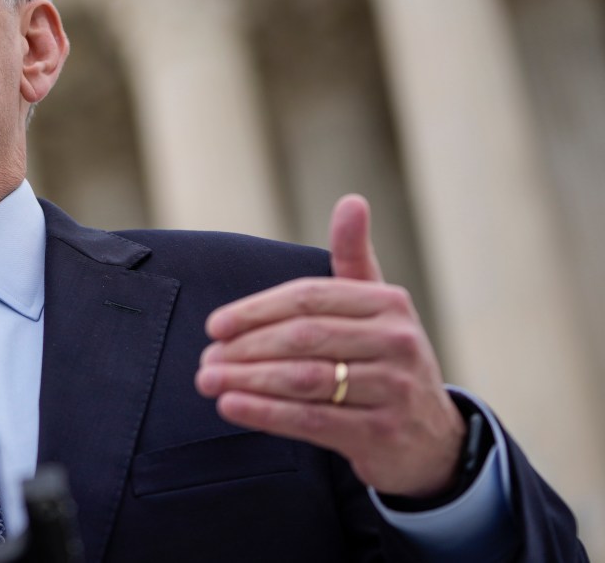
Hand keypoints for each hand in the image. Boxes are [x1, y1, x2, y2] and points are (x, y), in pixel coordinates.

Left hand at [194, 194, 465, 496]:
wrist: (432, 437)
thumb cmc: (385, 359)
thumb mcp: (376, 306)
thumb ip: (354, 256)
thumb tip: (351, 200)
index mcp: (388, 302)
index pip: (308, 298)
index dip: (256, 310)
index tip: (215, 325)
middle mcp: (397, 341)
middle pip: (302, 337)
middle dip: (245, 348)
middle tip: (206, 360)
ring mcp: (394, 388)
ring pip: (304, 379)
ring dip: (248, 380)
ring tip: (209, 382)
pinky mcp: (382, 432)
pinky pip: (312, 419)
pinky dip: (266, 413)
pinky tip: (232, 407)